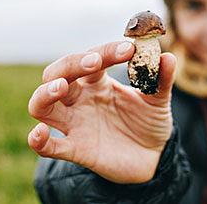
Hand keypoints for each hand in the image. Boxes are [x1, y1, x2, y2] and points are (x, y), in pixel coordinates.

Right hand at [27, 41, 175, 183]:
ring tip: (59, 87)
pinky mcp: (76, 149)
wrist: (154, 157)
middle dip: (71, 65)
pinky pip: (49, 147)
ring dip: (45, 94)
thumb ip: (162, 80)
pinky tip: (40, 133)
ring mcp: (75, 124)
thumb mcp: (159, 100)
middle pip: (58, 74)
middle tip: (94, 62)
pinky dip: (39, 141)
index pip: (92, 59)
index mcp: (99, 83)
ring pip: (41, 106)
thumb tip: (168, 57)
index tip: (129, 50)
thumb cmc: (149, 122)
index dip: (107, 52)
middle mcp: (81, 99)